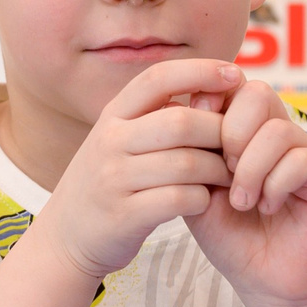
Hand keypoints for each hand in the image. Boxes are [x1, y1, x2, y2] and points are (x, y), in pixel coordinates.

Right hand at [35, 59, 241, 281]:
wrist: (65, 236)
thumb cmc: (109, 183)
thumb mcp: (120, 140)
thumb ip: (157, 117)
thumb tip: (214, 89)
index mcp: (112, 115)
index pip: (158, 77)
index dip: (201, 70)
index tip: (236, 76)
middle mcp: (110, 141)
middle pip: (181, 122)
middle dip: (221, 132)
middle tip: (241, 146)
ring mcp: (114, 179)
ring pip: (187, 163)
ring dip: (219, 170)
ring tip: (231, 177)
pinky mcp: (124, 215)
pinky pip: (180, 199)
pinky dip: (203, 199)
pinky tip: (204, 201)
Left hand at [183, 77, 306, 306]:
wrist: (264, 281)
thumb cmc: (231, 236)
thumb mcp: (198, 188)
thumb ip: (191, 149)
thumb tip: (178, 104)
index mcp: (248, 130)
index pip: (231, 86)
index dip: (209, 104)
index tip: (194, 141)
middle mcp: (280, 133)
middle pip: (257, 94)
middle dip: (229, 134)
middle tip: (223, 175)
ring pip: (276, 129)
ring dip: (250, 170)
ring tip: (242, 202)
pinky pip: (301, 159)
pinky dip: (275, 185)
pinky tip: (268, 208)